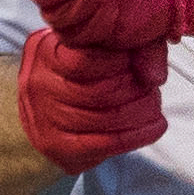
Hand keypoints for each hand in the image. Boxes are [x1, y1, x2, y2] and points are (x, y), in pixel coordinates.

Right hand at [16, 29, 167, 172]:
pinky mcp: (56, 146)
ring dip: (139, 112)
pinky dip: (136, 136)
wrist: (44, 113)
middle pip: (95, 91)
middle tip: (153, 89)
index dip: (120, 62)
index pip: (84, 60)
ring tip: (155, 106)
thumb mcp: (91, 48)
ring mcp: (42, 117)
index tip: (139, 63)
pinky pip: (103, 143)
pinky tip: (156, 127)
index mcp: (44, 51)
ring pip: (102, 118)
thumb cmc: (76, 75)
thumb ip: (122, 48)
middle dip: (134, 90)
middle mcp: (37, 83)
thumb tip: (153, 74)